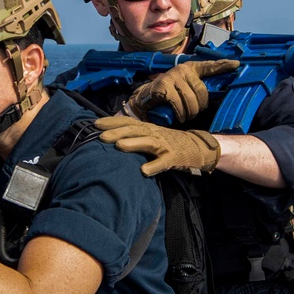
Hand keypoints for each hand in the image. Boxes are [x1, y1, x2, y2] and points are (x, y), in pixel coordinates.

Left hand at [95, 116, 220, 175]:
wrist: (198, 147)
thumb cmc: (171, 142)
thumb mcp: (152, 135)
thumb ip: (136, 135)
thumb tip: (112, 136)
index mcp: (148, 128)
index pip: (128, 122)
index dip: (112, 122)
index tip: (95, 124)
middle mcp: (155, 133)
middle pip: (135, 130)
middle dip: (117, 132)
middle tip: (101, 136)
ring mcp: (165, 145)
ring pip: (148, 142)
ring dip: (133, 144)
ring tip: (118, 146)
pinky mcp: (174, 158)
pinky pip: (164, 162)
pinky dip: (154, 166)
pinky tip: (144, 171)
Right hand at [125, 59, 239, 122]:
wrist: (143, 99)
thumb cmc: (167, 96)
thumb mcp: (183, 88)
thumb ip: (197, 88)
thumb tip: (217, 91)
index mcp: (189, 69)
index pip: (208, 66)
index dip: (223, 65)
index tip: (236, 64)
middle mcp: (181, 70)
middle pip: (202, 92)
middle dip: (199, 106)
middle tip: (192, 112)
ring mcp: (172, 77)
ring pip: (191, 101)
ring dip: (189, 113)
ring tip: (183, 115)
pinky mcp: (163, 87)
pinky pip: (179, 105)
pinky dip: (179, 114)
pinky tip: (177, 115)